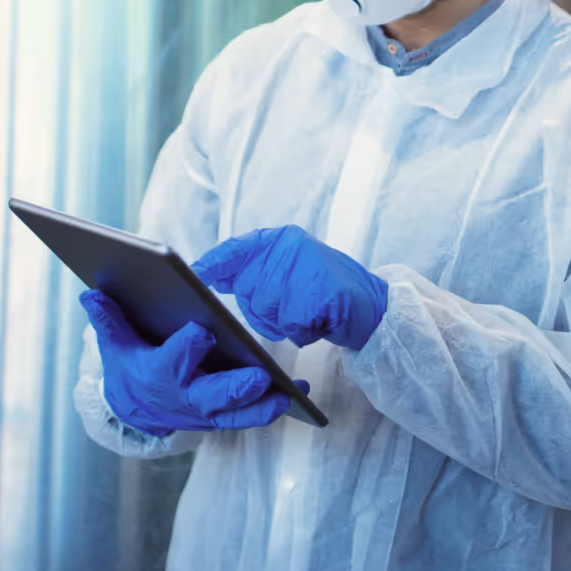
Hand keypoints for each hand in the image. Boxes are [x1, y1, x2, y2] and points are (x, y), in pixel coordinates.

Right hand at [80, 290, 303, 435]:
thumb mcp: (116, 345)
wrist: (137, 408)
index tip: (201, 330)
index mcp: (158, 375)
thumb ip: (109, 320)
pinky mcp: (225, 415)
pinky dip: (274, 405)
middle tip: (260, 377)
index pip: (172, 363)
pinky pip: (251, 414)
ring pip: (236, 414)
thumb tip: (91, 294)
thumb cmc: (132, 366)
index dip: (186, 349)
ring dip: (262, 407)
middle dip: (235, 388)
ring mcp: (207, 411)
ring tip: (286, 392)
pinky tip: (299, 388)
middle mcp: (184, 398)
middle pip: (211, 396)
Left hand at [193, 226, 387, 349]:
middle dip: (265, 309)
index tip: (195, 275)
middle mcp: (289, 248)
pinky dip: (304, 332)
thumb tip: (212, 275)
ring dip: (285, 323)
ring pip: (266, 311)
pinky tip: (320, 321)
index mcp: (281, 239)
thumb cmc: (327, 292)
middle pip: (248, 291)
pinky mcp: (315, 294)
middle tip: (296, 306)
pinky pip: (289, 326)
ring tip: (310, 313)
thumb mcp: (291, 270)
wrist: (375, 308)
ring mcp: (303, 269)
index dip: (214, 263)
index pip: (236, 248)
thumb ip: (256, 270)